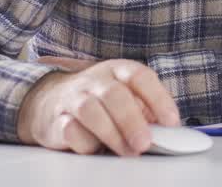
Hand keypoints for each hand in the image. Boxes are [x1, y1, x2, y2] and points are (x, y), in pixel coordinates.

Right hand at [17, 56, 180, 155]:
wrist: (50, 99)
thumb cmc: (100, 100)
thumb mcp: (126, 96)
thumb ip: (146, 109)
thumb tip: (166, 130)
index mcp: (118, 70)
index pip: (140, 76)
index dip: (158, 98)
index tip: (171, 122)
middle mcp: (95, 80)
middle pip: (114, 94)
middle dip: (132, 120)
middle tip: (145, 142)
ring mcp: (73, 98)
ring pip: (90, 110)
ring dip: (112, 133)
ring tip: (129, 151)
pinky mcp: (57, 119)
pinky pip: (69, 129)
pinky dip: (85, 141)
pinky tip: (97, 148)